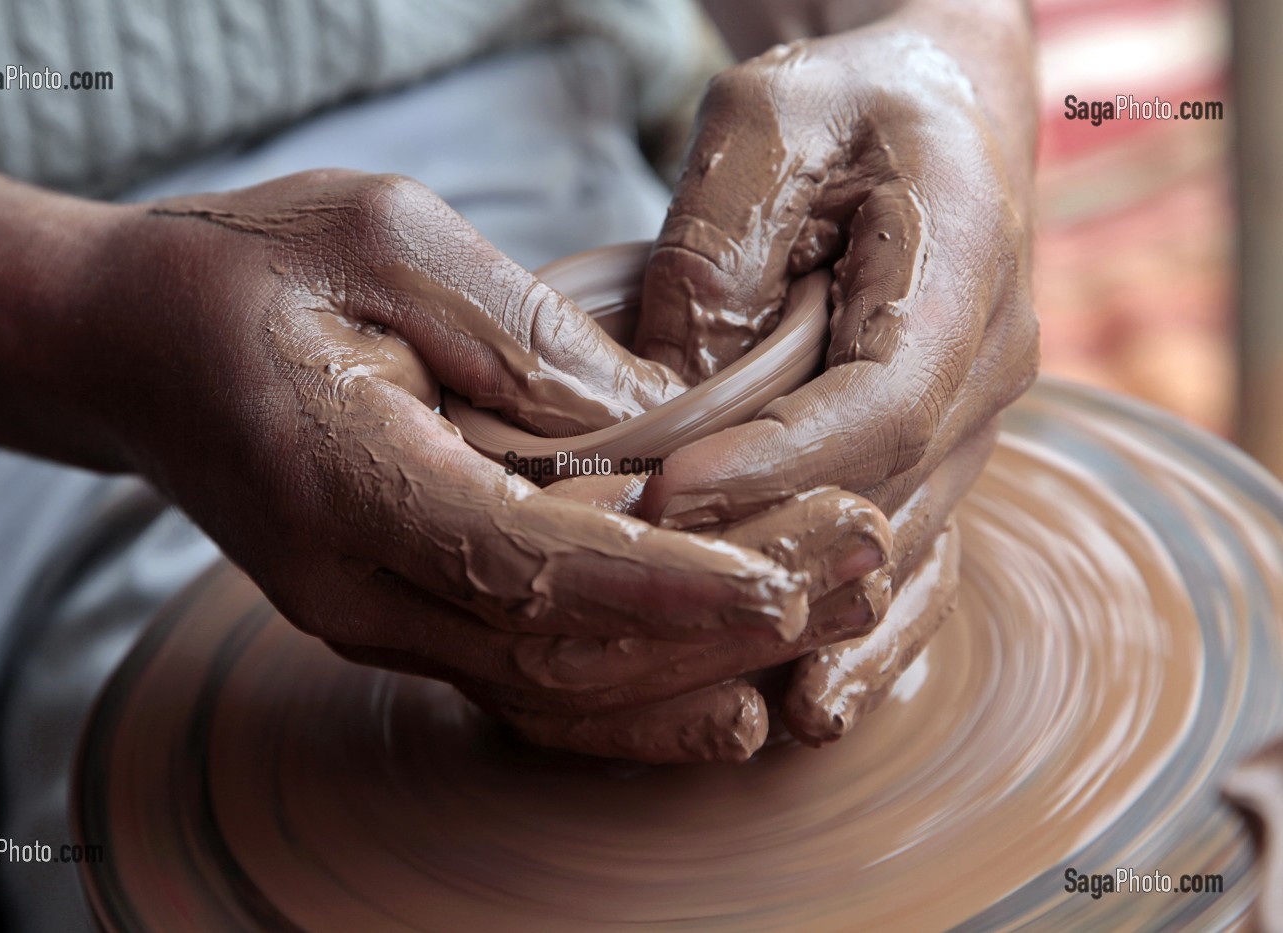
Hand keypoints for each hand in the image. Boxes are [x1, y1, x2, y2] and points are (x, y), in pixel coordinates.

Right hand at [84, 170, 861, 733]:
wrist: (135, 347)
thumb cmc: (252, 274)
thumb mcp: (387, 240)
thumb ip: (524, 335)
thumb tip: (661, 421)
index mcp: (347, 485)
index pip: (531, 565)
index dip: (665, 583)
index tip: (786, 582)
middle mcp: (361, 589)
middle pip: (568, 647)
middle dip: (726, 622)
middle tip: (863, 564)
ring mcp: (380, 619)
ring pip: (560, 688)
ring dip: (703, 667)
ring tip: (839, 615)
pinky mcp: (404, 617)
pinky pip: (532, 680)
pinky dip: (638, 694)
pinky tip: (734, 695)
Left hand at [629, 25, 1038, 741]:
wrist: (929, 112)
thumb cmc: (846, 103)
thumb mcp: (770, 119)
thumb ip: (723, 239)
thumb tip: (675, 381)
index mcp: (965, 271)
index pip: (879, 404)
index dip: (778, 465)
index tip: (669, 496)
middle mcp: (987, 367)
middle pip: (889, 495)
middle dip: (775, 556)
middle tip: (656, 608)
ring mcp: (969, 423)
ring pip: (905, 549)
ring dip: (824, 624)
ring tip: (750, 702)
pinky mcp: (933, 454)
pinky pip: (915, 560)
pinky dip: (868, 633)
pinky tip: (813, 701)